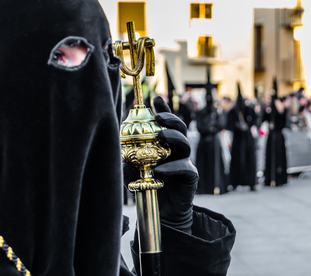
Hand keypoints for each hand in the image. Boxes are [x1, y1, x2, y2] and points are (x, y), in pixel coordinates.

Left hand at [123, 96, 197, 233]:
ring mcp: (185, 162)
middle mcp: (176, 150)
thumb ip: (127, 164)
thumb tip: (120, 155)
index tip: (156, 99)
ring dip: (174, 137)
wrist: (162, 212)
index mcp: (164, 145)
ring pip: (185, 143)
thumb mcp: (132, 175)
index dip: (163, 110)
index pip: (165, 124)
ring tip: (163, 135)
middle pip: (179, 128)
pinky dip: (172, 167)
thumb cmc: (148, 188)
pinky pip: (184, 168)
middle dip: (171, 119)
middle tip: (160, 116)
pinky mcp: (190, 177)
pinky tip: (160, 169)